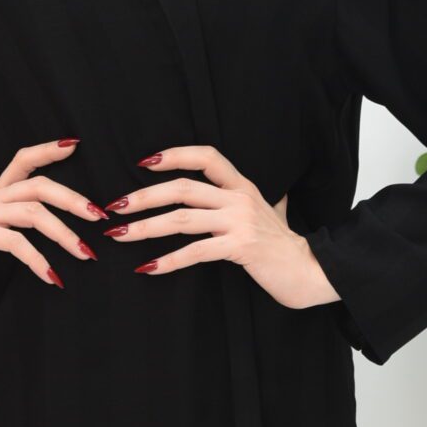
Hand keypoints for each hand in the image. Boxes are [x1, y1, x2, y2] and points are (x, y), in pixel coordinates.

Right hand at [0, 138, 104, 297]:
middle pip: (37, 186)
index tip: (74, 144)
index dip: (47, 150)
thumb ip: (16, 225)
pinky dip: (37, 260)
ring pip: (31, 213)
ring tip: (84, 253)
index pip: (22, 160)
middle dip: (72, 199)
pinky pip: (14, 243)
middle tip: (98, 216)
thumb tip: (60, 231)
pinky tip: (51, 276)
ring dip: (63, 234)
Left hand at [100, 145, 341, 312]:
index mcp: (243, 185)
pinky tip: (148, 267)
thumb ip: (268, 201)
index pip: (205, 157)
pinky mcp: (239, 247)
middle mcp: (239, 198)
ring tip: (119, 236)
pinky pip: (194, 252)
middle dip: (143, 197)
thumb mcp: (275, 213)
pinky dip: (168, 261)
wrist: (311, 271)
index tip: (143, 163)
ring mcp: (239, 222)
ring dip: (145, 227)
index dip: (174, 155)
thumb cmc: (286, 245)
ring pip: (181, 219)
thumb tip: (276, 195)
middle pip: (182, 188)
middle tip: (115, 208)